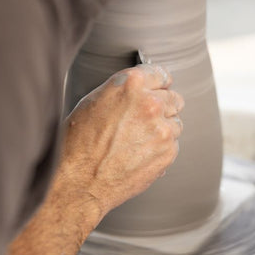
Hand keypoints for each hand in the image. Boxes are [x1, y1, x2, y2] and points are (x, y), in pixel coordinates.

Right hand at [54, 64, 183, 223]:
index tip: (156, 89)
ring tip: (136, 140)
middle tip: (142, 120)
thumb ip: (122, 90)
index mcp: (130, 84)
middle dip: (161, 107)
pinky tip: (138, 153)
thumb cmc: (79, 142)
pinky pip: (173, 144)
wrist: (80, 181)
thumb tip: (139, 89)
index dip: (156, 83)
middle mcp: (150, 103)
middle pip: (173, 98)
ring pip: (175, 122)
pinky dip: (160, 148)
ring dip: (162, 129)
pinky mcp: (167, 152)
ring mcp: (162, 129)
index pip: (159, 73)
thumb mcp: (93, 102)